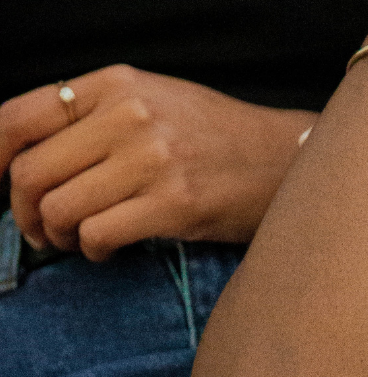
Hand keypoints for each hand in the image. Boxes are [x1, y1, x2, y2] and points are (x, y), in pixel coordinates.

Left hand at [0, 64, 315, 260]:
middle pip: (30, 173)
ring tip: (79, 240)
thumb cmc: (220, 138)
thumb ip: (98, 116)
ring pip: (58, 209)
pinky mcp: (175, 204)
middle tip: (42, 229)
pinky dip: (92, 251)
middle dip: (24, 212)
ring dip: (58, 237)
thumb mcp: (157, 101)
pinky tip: (109, 250)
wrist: (289, 161)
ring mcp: (154, 160)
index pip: (18, 118)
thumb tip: (27, 156)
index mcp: (119, 84)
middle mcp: (131, 115)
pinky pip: (97, 235)